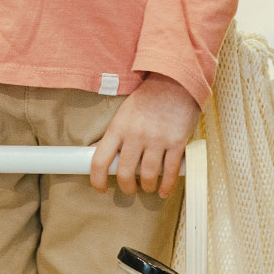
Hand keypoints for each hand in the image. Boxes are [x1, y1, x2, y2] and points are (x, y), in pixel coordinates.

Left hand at [90, 74, 199, 198]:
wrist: (174, 83)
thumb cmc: (146, 100)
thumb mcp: (122, 115)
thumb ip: (114, 136)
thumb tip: (98, 154)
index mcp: (118, 128)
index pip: (100, 160)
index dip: (97, 180)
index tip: (100, 188)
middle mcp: (135, 136)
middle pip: (125, 173)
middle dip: (127, 187)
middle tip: (130, 188)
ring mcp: (157, 140)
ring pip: (149, 175)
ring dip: (147, 187)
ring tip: (147, 187)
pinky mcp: (177, 142)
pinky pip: (170, 171)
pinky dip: (167, 185)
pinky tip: (163, 190)